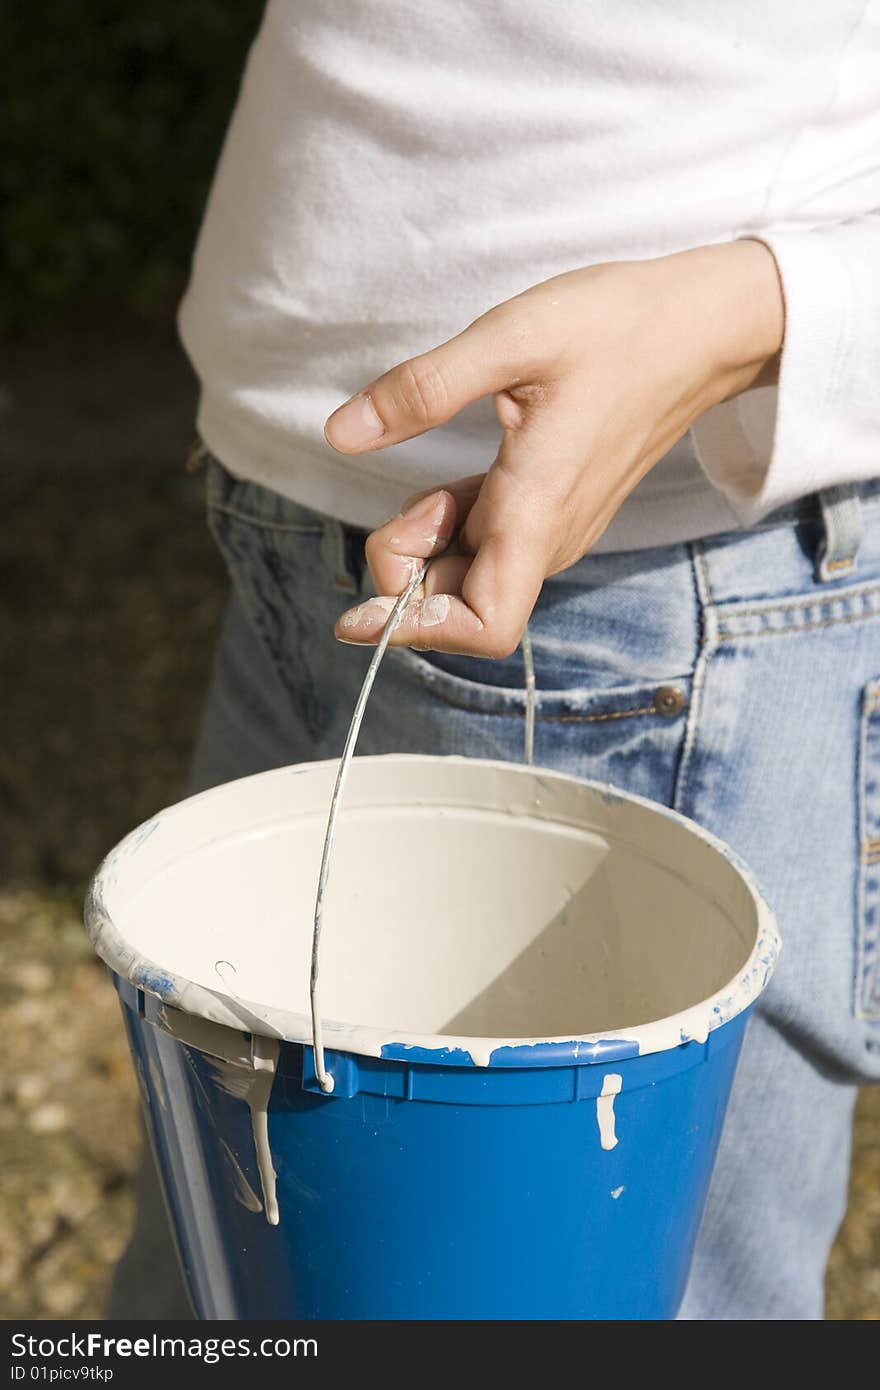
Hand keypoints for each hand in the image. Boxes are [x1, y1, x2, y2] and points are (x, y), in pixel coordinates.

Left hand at [324, 240, 783, 655]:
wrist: (706, 326)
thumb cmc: (621, 326)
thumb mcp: (513, 337)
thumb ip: (424, 389)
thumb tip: (340, 433)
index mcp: (538, 510)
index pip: (485, 625)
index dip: (419, 630)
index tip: (364, 606)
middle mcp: (549, 537)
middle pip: (460, 603)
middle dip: (409, 573)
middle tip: (407, 507)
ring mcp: (557, 528)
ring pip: (471, 573)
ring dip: (431, 544)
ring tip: (439, 479)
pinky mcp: (557, 511)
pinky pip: (491, 544)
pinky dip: (456, 525)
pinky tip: (461, 476)